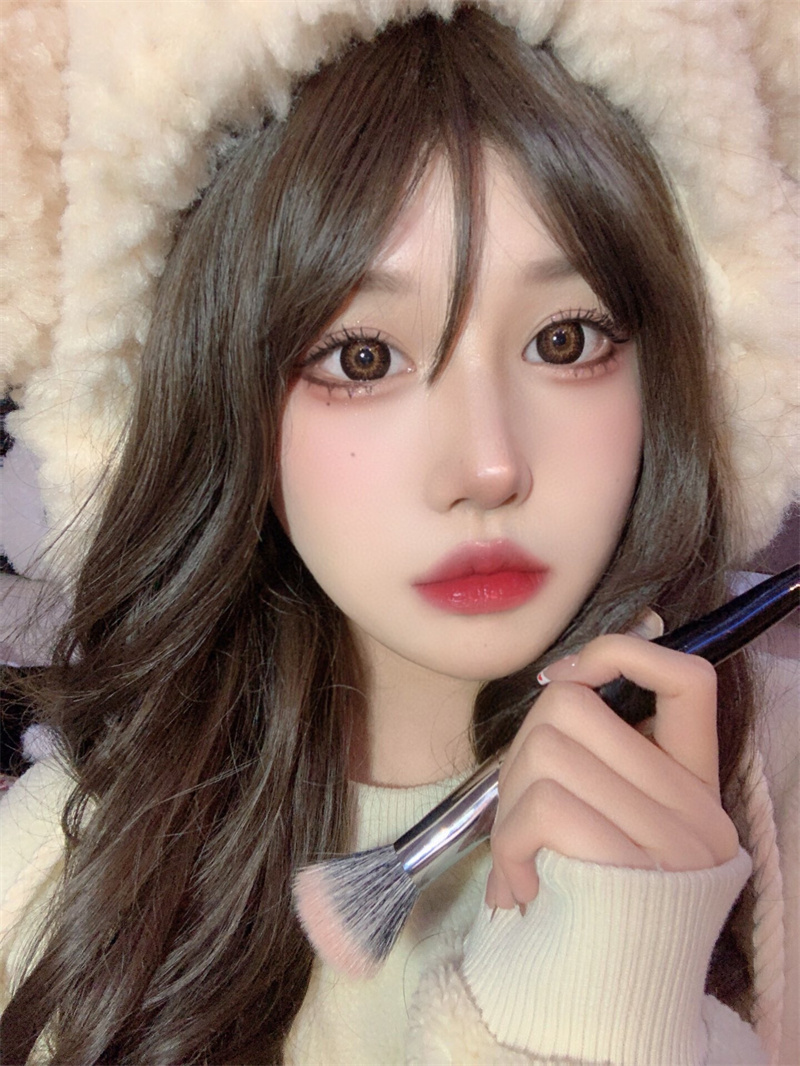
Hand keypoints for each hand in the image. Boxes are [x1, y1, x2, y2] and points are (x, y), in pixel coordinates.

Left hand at [485, 634, 739, 910]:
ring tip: (522, 858)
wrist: (595, 1011)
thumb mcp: (599, 826)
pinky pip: (540, 806)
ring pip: (545, 748)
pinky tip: (521, 887)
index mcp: (693, 787)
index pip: (688, 677)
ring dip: (509, 804)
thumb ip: (591, 761)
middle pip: (571, 707)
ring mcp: (670, 839)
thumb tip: (557, 682)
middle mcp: (695, 810)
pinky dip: (509, 843)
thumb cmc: (581, 908)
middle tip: (521, 814)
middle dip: (519, 751)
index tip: (565, 680)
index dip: (621, 653)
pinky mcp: (630, 866)